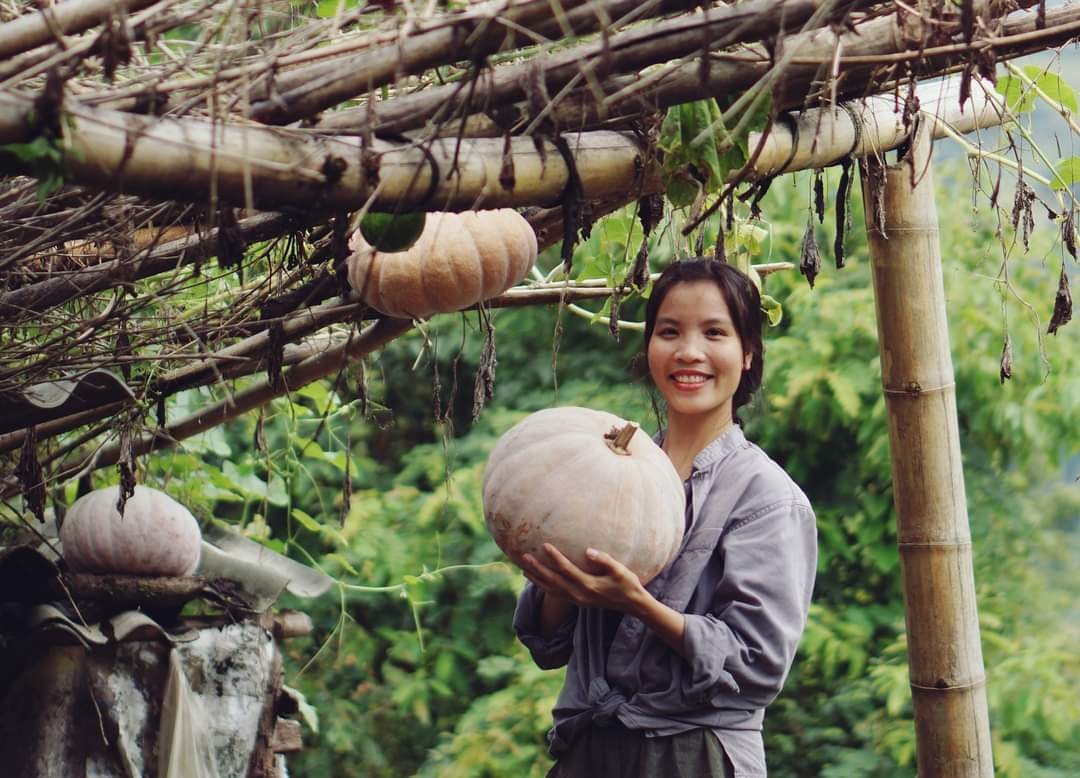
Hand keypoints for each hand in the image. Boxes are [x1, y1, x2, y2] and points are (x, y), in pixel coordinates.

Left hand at [523, 543, 646, 615]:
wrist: (632, 604)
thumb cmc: (628, 583)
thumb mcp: (621, 570)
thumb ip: (605, 560)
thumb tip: (588, 551)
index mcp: (589, 585)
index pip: (566, 570)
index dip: (555, 557)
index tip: (545, 544)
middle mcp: (580, 595)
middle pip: (553, 581)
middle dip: (537, 569)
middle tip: (524, 557)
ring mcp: (577, 600)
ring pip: (551, 590)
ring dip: (537, 579)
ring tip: (523, 568)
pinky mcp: (578, 602)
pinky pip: (556, 595)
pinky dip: (544, 587)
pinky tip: (537, 580)